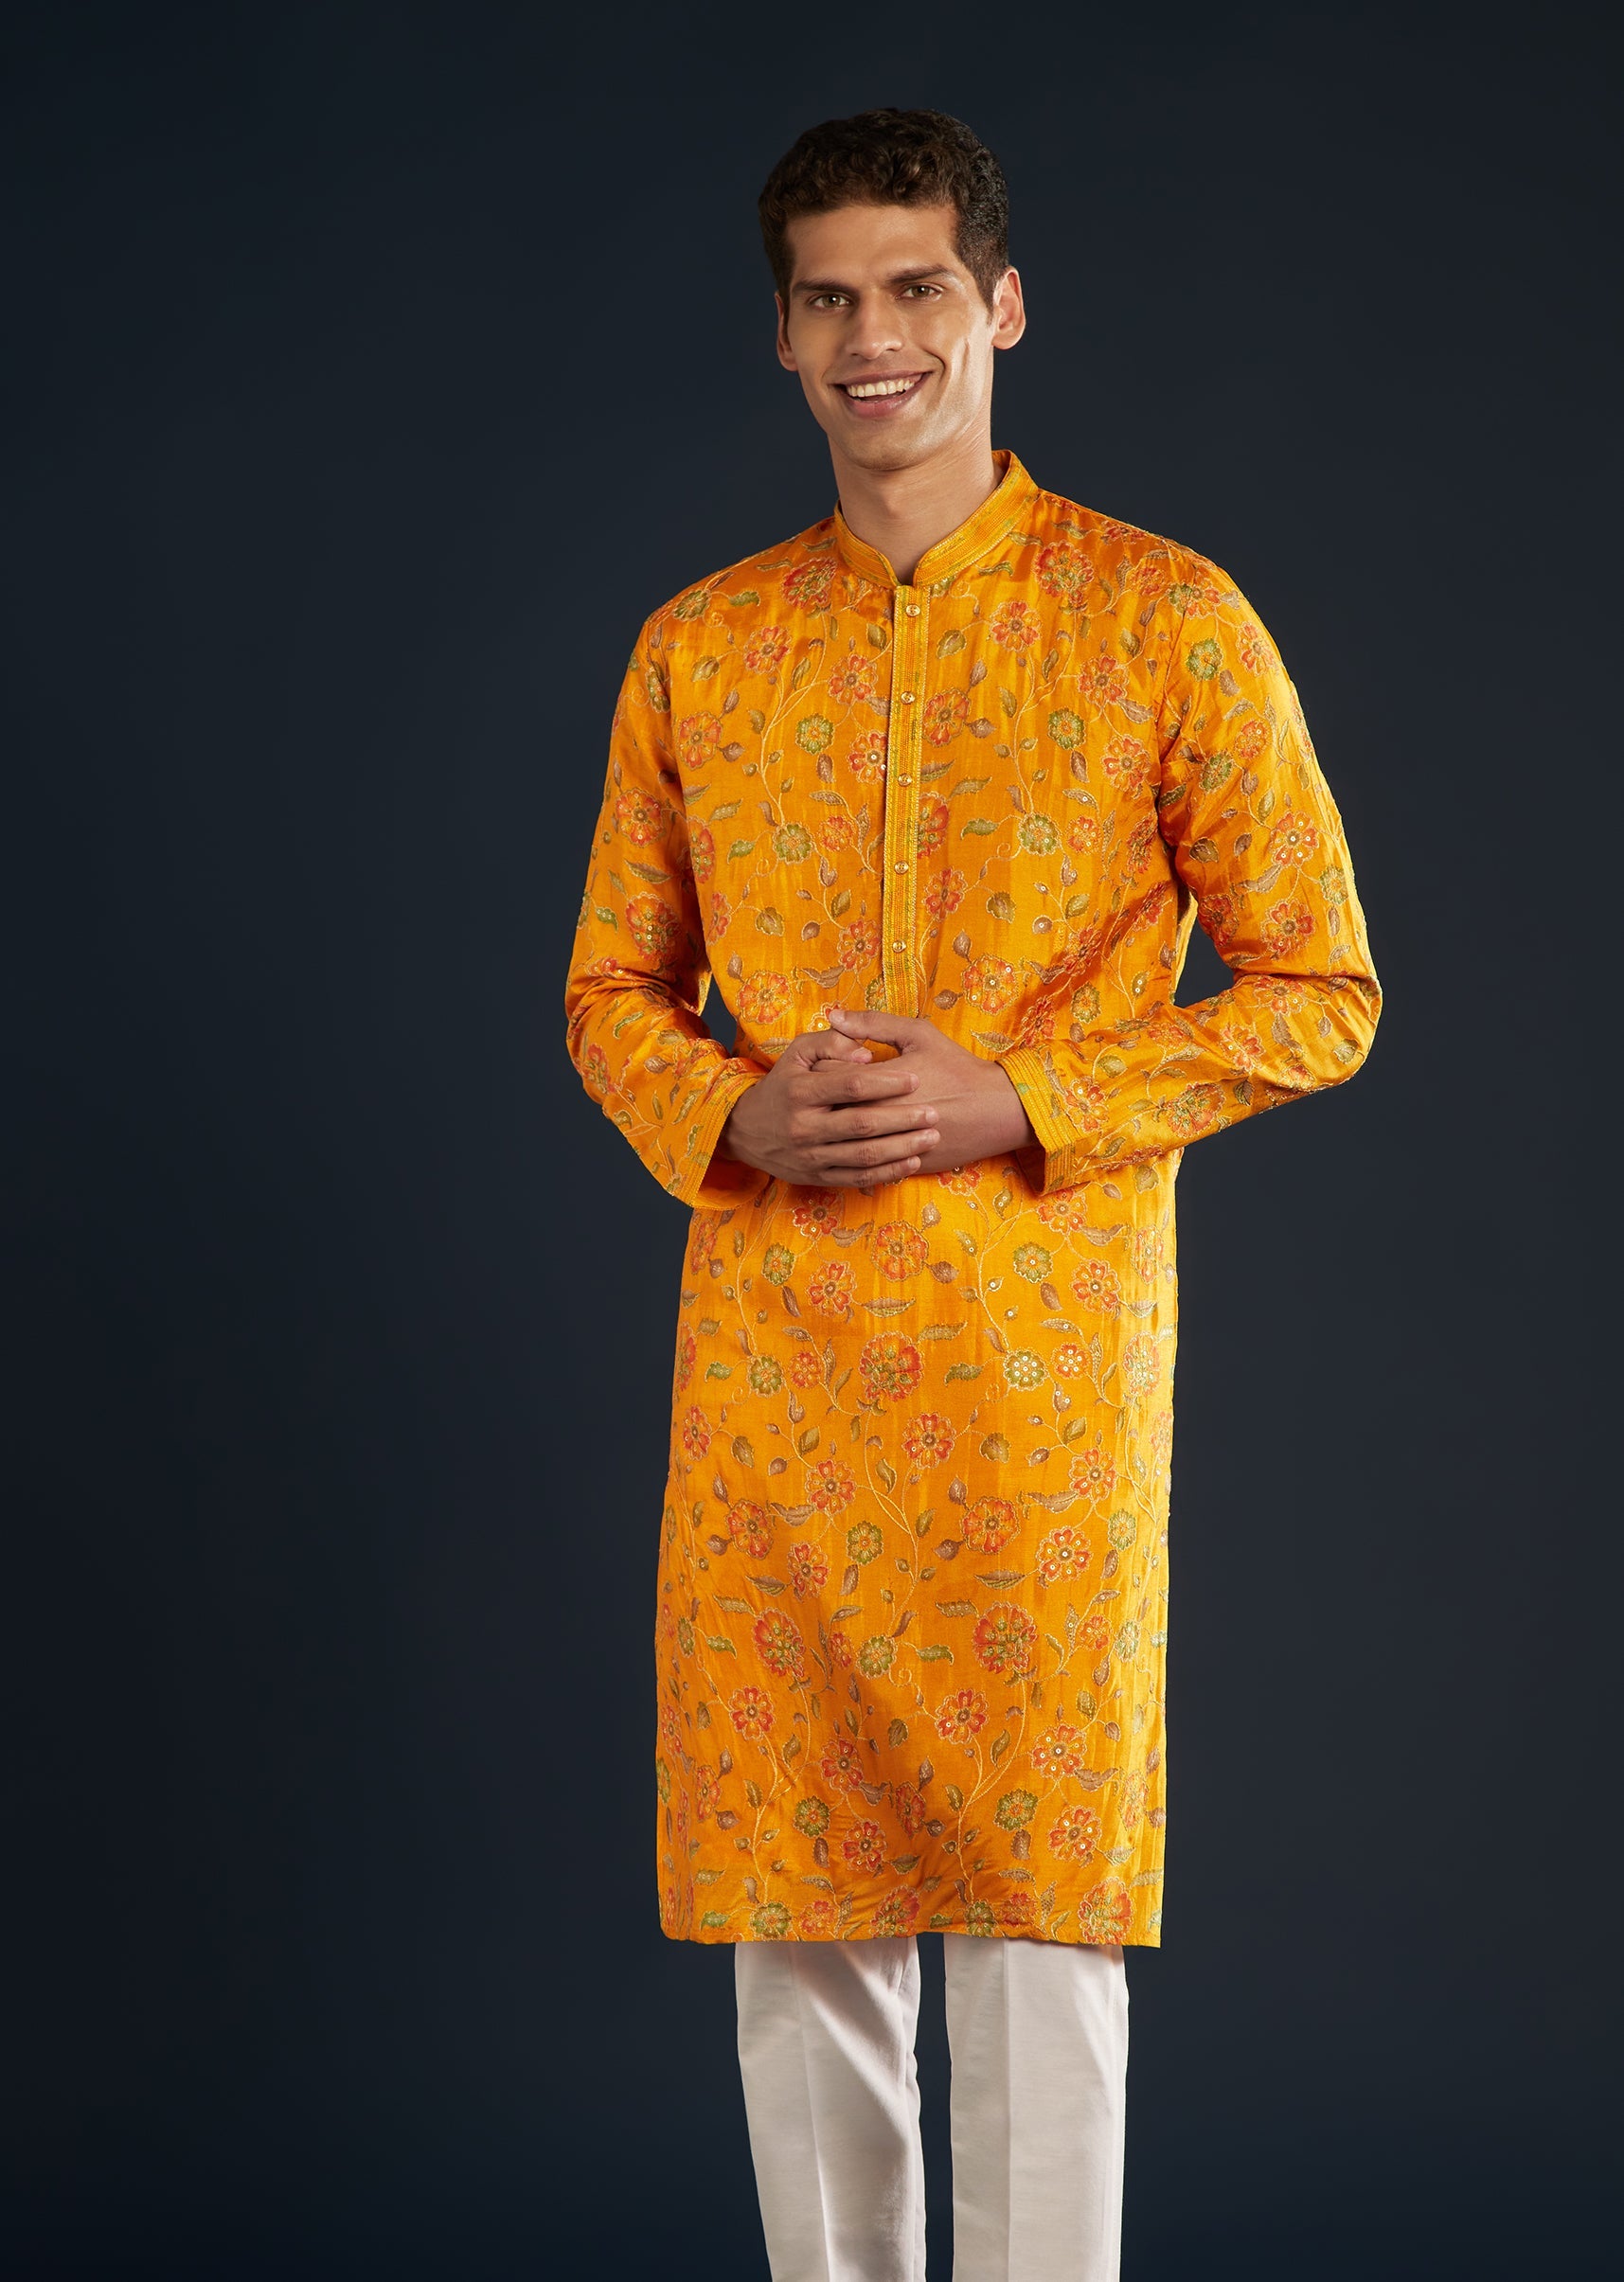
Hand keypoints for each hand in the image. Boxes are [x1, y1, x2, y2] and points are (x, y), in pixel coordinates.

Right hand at [716, 1016, 943, 1191]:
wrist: (746, 1132)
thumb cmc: (782, 1085)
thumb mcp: (797, 1053)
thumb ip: (831, 1043)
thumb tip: (866, 1052)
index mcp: (800, 1092)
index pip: (851, 1086)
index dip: (886, 1082)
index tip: (915, 1079)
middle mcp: (804, 1126)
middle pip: (863, 1124)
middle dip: (902, 1119)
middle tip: (933, 1112)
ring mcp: (811, 1156)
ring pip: (864, 1155)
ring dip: (902, 1148)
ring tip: (931, 1137)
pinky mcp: (817, 1177)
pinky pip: (858, 1177)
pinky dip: (888, 1172)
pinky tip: (911, 1162)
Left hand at [820, 1005, 1034, 1173]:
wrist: (994, 1111)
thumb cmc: (956, 1067)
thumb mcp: (918, 1035)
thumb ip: (873, 1024)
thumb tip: (834, 1017)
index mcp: (877, 1082)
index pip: (827, 1074)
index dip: (824, 1067)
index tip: (834, 1062)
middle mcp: (877, 1117)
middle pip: (827, 1109)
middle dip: (824, 1099)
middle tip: (831, 1090)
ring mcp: (886, 1145)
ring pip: (842, 1139)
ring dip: (836, 1126)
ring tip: (846, 1111)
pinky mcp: (897, 1165)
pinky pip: (863, 1162)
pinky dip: (856, 1148)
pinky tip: (864, 1134)